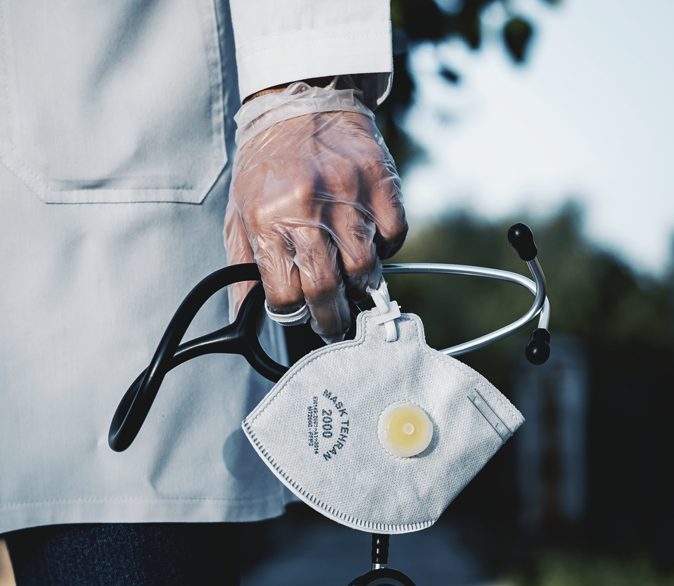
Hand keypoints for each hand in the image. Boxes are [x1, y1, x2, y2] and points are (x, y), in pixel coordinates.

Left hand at [224, 109, 406, 341]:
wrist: (299, 100)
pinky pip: (393, 237)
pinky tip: (369, 244)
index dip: (293, 313)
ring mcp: (349, 195)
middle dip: (331, 319)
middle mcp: (308, 208)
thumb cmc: (267, 165)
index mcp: (267, 219)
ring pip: (365, 269)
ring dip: (359, 286)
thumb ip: (241, 268)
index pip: (285, 294)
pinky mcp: (380, 182)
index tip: (300, 315)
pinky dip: (384, 250)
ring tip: (352, 285)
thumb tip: (242, 316)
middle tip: (333, 325)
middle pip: (327, 289)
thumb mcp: (238, 214)